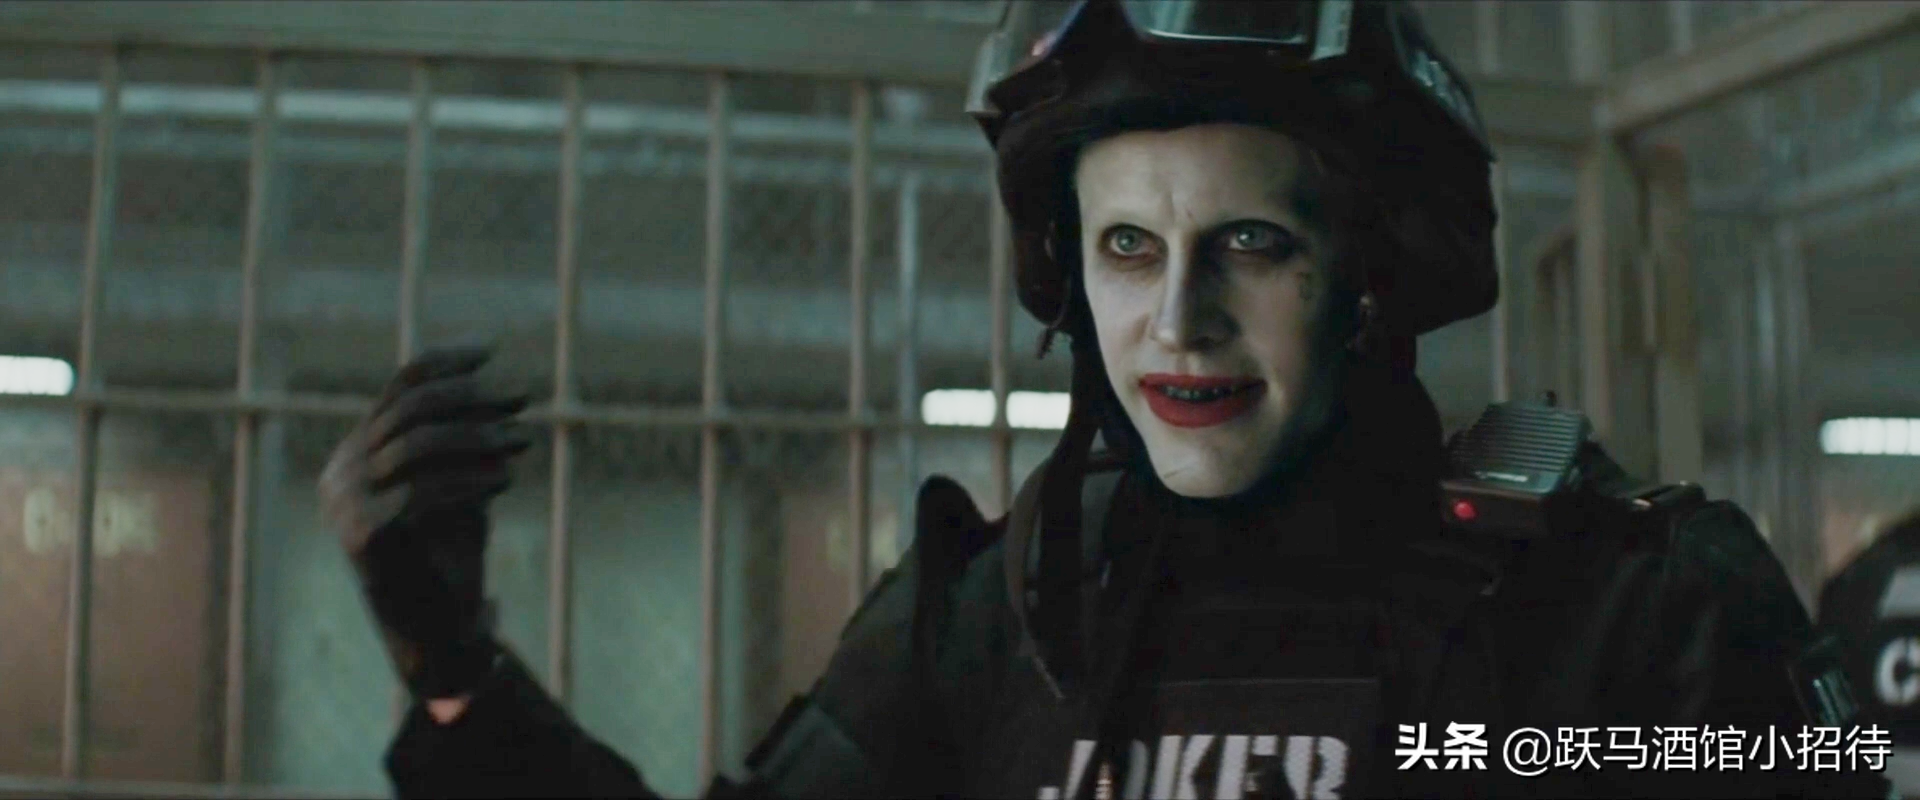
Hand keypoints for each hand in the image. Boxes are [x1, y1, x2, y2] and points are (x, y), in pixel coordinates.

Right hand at [320, 344, 531, 697]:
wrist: (437, 630)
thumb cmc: (451, 554)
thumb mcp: (459, 483)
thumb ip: (463, 442)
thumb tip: (498, 389)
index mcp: (355, 453)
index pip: (399, 388)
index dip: (447, 365)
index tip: (492, 353)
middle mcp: (339, 472)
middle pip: (410, 410)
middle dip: (472, 398)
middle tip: (522, 398)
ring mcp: (346, 504)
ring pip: (417, 445)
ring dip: (478, 437)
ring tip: (523, 441)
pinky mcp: (365, 535)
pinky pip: (424, 490)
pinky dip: (471, 477)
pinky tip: (506, 477)